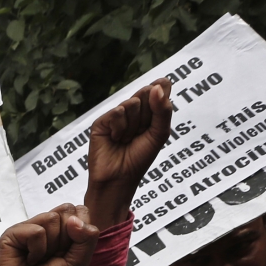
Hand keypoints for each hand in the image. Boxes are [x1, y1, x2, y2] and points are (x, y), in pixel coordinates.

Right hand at [0, 204, 99, 265]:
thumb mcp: (77, 262)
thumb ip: (87, 239)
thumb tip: (75, 219)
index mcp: (61, 228)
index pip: (80, 211)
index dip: (80, 231)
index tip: (66, 251)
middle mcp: (44, 224)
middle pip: (68, 210)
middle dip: (65, 238)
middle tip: (51, 256)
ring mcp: (28, 226)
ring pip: (52, 218)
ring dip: (50, 245)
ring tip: (39, 258)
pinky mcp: (13, 232)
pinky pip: (36, 231)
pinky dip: (36, 250)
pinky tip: (28, 259)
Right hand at [84, 79, 171, 227]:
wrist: (119, 179)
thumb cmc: (140, 158)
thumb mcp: (160, 134)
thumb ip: (163, 109)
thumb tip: (155, 86)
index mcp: (150, 109)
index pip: (161, 86)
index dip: (160, 99)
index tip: (156, 119)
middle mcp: (133, 109)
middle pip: (147, 92)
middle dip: (148, 116)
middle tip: (140, 133)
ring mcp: (117, 114)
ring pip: (132, 103)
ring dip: (133, 126)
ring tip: (126, 140)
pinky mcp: (102, 121)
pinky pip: (117, 112)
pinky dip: (120, 129)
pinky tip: (115, 139)